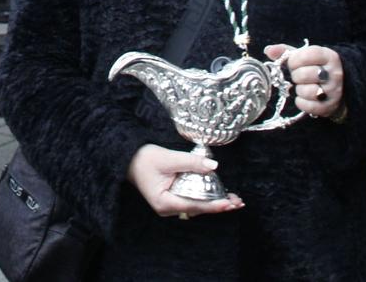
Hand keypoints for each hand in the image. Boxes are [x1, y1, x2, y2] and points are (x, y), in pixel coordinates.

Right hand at [125, 144, 243, 217]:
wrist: (127, 158)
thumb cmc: (143, 159)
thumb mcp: (168, 158)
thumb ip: (191, 162)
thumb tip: (213, 165)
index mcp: (164, 202)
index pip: (193, 205)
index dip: (212, 205)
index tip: (228, 204)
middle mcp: (168, 208)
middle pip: (197, 208)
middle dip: (218, 205)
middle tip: (238, 202)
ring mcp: (170, 204)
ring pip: (196, 205)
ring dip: (214, 202)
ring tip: (234, 200)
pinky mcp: (173, 198)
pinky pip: (192, 200)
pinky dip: (206, 197)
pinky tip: (220, 195)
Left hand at [267, 42, 344, 116]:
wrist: (339, 87)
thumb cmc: (316, 68)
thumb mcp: (305, 56)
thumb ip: (286, 52)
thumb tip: (268, 50)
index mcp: (328, 56)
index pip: (307, 55)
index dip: (294, 60)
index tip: (293, 63)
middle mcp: (334, 73)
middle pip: (304, 74)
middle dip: (296, 76)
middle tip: (298, 76)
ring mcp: (334, 91)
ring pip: (308, 91)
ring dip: (299, 90)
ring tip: (302, 87)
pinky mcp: (330, 106)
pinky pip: (309, 106)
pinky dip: (301, 103)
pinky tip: (303, 98)